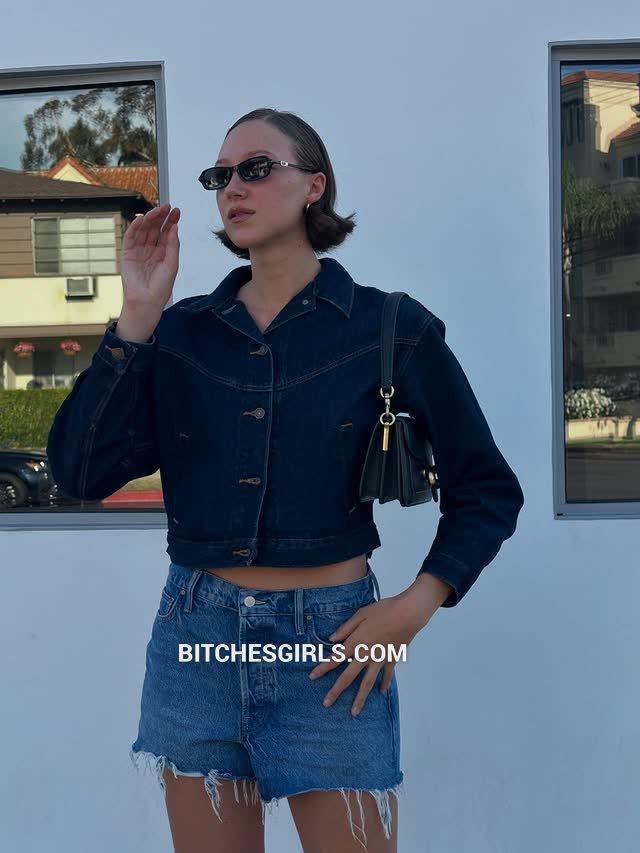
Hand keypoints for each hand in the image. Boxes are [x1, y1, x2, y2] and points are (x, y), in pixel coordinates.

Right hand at [120, 202, 180, 312]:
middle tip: (167, 206)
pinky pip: (131, 237)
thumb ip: (173, 245)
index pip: (167, 232)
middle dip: (161, 217)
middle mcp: (151, 249)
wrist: (147, 300)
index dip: (171, 221)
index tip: (176, 210)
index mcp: (163, 253)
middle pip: (155, 228)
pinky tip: (141, 219)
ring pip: (144, 230)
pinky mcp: (128, 253)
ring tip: (157, 210)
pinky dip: (135, 227)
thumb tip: (174, 227)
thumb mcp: (172, 264)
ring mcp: (139, 250)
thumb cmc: (161, 287)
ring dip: (150, 219)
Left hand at [308, 594, 426, 716]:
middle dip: (336, 691)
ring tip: (354, 712)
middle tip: (326, 703)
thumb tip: (332, 639)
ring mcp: (380, 659)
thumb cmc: (384, 610)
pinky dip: (384, 684)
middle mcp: (366, 654)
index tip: (312, 677)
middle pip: (348, 676)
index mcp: (356, 642)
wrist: (408, 613)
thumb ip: (346, 628)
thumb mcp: (361, 614)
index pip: (336, 658)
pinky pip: (387, 675)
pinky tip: (381, 692)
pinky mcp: (392, 659)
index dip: (323, 668)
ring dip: (360, 698)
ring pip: (367, 682)